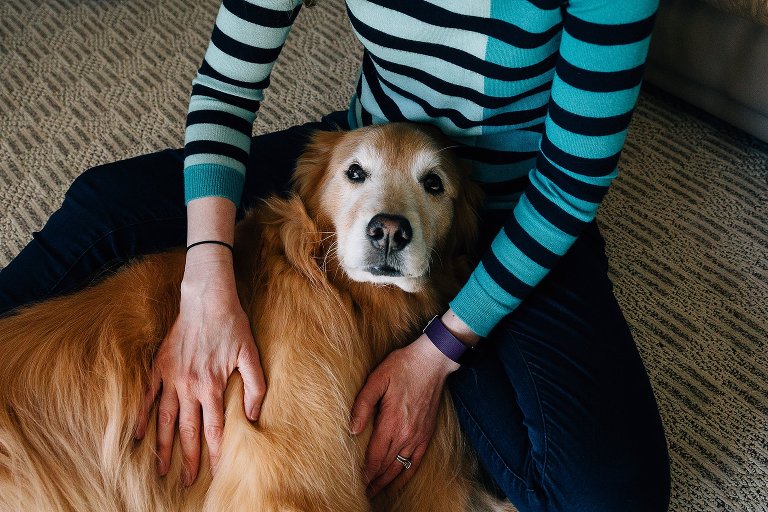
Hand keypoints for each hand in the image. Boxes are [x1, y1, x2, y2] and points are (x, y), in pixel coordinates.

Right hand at [134, 250, 265, 485]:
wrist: (207, 299)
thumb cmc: (233, 326)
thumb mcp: (251, 355)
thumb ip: (255, 387)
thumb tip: (254, 416)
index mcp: (212, 386)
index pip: (214, 429)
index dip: (215, 453)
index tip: (217, 471)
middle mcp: (189, 386)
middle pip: (188, 431)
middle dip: (188, 459)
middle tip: (186, 481)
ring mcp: (171, 378)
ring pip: (166, 420)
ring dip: (164, 446)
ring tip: (161, 468)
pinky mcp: (159, 367)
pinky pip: (147, 397)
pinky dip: (142, 417)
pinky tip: (138, 436)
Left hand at [348, 332, 459, 496]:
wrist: (432, 361)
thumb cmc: (402, 366)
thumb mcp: (377, 379)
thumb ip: (363, 405)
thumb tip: (351, 429)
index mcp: (392, 422)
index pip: (375, 457)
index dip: (365, 473)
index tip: (355, 484)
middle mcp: (406, 434)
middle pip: (386, 466)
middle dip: (373, 481)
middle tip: (361, 492)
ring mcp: (418, 436)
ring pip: (400, 467)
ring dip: (386, 482)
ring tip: (374, 492)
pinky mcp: (427, 434)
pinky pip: (416, 461)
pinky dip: (406, 475)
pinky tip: (397, 483)